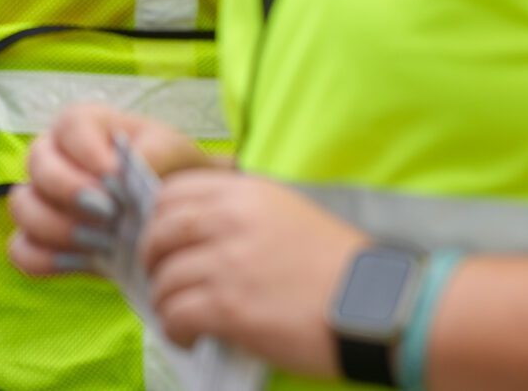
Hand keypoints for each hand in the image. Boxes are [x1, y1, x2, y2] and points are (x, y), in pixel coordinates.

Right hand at [6, 103, 215, 277]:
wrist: (172, 215)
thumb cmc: (169, 172)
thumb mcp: (173, 153)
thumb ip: (153, 153)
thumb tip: (122, 171)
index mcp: (82, 125)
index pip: (69, 126)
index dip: (87, 151)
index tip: (115, 176)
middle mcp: (52, 156)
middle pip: (38, 164)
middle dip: (71, 190)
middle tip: (109, 214)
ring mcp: (40, 198)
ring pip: (22, 206)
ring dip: (58, 226)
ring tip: (101, 242)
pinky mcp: (39, 239)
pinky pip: (22, 250)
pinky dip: (45, 259)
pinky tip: (84, 261)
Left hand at [141, 170, 364, 373]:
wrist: (375, 305)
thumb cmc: (340, 267)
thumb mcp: (290, 214)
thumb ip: (244, 214)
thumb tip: (203, 231)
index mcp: (247, 193)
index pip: (175, 191)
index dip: (159, 218)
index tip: (163, 240)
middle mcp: (230, 220)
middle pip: (159, 232)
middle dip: (151, 259)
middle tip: (160, 278)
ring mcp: (228, 264)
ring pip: (163, 278)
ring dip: (163, 301)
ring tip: (178, 315)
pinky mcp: (229, 308)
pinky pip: (175, 314)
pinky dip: (174, 328)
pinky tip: (188, 336)